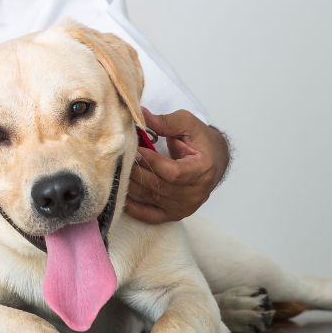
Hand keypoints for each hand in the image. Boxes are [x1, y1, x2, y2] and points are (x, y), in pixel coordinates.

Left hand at [125, 108, 229, 223]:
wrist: (214, 160)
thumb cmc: (201, 141)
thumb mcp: (187, 124)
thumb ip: (165, 122)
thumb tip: (141, 116)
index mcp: (203, 170)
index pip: (173, 172)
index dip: (152, 162)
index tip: (135, 150)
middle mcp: (195, 193)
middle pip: (158, 186)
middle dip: (136, 171)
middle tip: (120, 158)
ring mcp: (184, 207)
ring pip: (150, 198)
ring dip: (130, 184)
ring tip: (116, 170)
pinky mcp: (174, 214)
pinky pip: (149, 216)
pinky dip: (133, 208)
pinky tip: (120, 195)